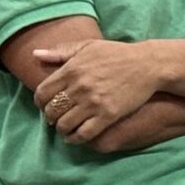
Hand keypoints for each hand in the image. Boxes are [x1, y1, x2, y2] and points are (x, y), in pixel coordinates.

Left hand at [32, 40, 167, 145]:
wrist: (148, 64)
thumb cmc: (117, 54)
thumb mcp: (88, 46)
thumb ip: (61, 51)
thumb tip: (35, 54)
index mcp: (71, 69)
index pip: (42, 93)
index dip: (40, 102)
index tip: (47, 105)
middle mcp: (79, 87)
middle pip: (51, 111)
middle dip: (50, 117)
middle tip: (57, 118)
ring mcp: (93, 102)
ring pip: (64, 125)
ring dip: (62, 129)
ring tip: (66, 128)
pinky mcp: (108, 115)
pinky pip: (83, 133)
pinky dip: (75, 138)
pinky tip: (76, 136)